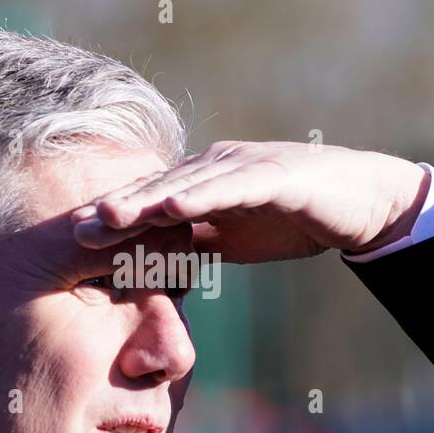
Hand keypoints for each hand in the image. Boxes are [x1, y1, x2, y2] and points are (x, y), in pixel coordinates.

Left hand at [70, 140, 430, 263]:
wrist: (360, 202)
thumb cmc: (294, 217)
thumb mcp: (233, 238)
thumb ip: (195, 244)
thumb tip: (153, 266)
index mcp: (202, 182)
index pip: (150, 202)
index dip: (114, 218)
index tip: (74, 239)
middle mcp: (214, 166)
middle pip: (156, 189)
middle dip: (115, 208)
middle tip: (74, 228)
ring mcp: (242, 166)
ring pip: (185, 184)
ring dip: (146, 200)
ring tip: (109, 215)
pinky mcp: (273, 174)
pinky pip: (230, 186)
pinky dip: (201, 195)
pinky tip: (173, 206)